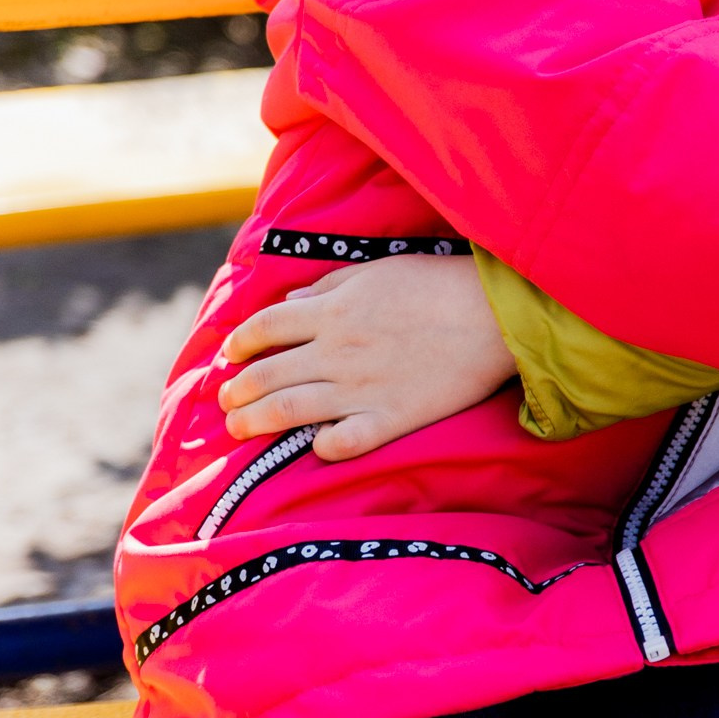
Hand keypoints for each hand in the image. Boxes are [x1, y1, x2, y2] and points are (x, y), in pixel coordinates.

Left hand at [217, 253, 516, 461]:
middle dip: (237, 391)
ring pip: (290, 410)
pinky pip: (344, 441)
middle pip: (268, 374)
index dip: (239, 343)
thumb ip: (329, 285)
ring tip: (238, 429)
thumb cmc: (438, 282)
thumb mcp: (377, 270)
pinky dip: (323, 447)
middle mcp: (337, 350)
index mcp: (333, 310)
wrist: (494, 313)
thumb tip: (289, 301)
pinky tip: (314, 447)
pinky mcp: (392, 417)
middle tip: (224, 404)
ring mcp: (362, 387)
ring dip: (257, 421)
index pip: (266, 327)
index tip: (228, 355)